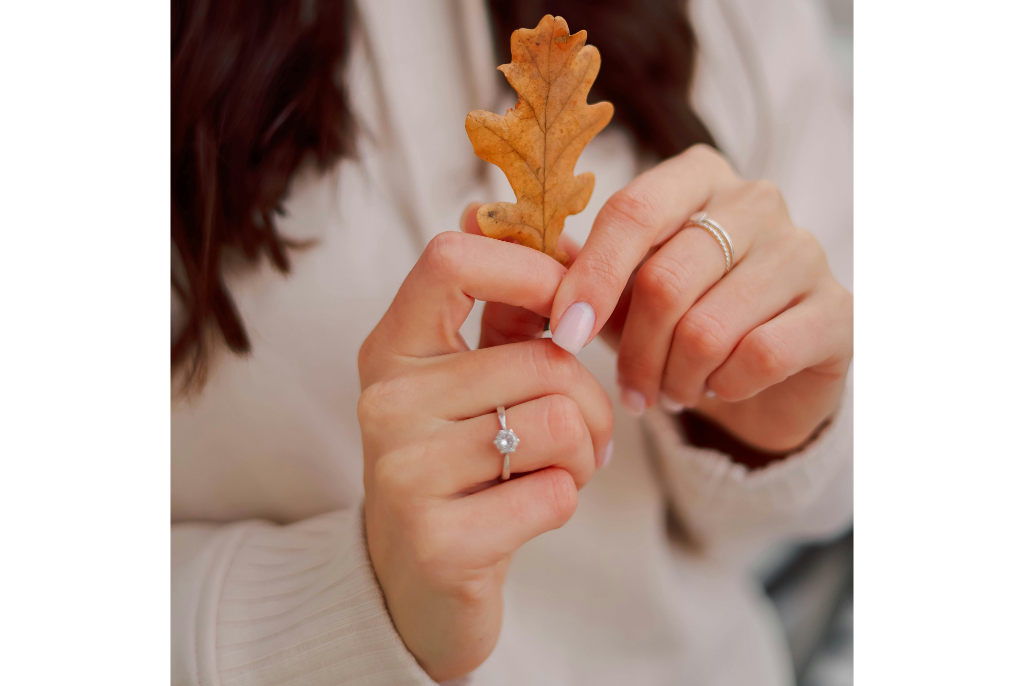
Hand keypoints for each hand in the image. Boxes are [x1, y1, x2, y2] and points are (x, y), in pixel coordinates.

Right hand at [358, 232, 612, 680]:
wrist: (414, 585)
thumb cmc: (457, 467)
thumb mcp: (464, 383)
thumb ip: (491, 310)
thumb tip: (490, 209)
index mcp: (392, 349)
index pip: (452, 259)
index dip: (529, 267)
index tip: (567, 307)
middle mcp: (387, 401)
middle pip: (543, 358)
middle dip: (592, 401)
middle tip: (584, 434)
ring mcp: (405, 473)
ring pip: (560, 422)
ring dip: (584, 454)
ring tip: (557, 471)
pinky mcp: (439, 541)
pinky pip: (556, 492)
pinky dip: (565, 501)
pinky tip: (529, 512)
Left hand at [548, 144, 853, 451]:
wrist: (761, 380)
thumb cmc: (678, 322)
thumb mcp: (616, 292)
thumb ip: (565, 262)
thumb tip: (476, 224)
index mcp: (696, 177)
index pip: (631, 212)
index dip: (590, 279)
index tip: (564, 334)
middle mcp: (755, 200)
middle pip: (665, 280)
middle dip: (634, 353)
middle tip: (632, 390)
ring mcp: (803, 251)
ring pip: (708, 328)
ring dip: (676, 378)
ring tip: (673, 391)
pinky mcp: (836, 309)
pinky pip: (761, 356)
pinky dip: (726, 386)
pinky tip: (720, 388)